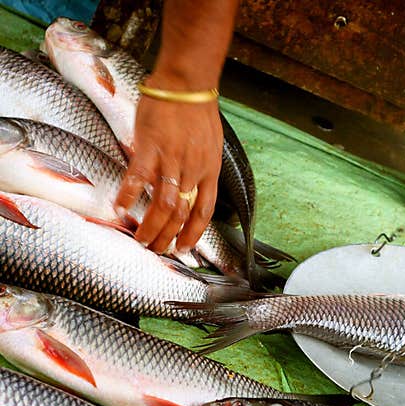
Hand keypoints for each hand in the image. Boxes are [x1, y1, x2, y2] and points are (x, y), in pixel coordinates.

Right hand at [114, 73, 222, 254]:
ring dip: (151, 226)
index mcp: (209, 172)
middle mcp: (192, 171)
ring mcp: (172, 160)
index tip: (184, 248)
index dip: (193, 233)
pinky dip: (129, 195)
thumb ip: (199, 168)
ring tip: (139, 240)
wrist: (187, 83)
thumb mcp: (209, 147)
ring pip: (164, 204)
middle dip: (168, 237)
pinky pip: (138, 178)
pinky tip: (120, 209)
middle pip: (181, 214)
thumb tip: (187, 186)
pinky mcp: (151, 147)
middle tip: (155, 249)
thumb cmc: (197, 113)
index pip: (203, 212)